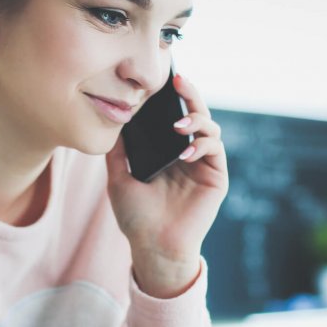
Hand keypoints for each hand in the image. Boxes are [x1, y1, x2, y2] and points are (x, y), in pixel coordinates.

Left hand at [105, 74, 228, 297]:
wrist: (153, 246)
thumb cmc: (136, 218)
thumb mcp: (119, 178)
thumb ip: (117, 151)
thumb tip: (111, 120)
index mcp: (167, 153)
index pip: (173, 117)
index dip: (172, 98)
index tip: (163, 79)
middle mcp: (187, 154)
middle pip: (195, 115)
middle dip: (190, 95)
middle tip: (179, 81)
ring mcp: (203, 165)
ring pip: (210, 127)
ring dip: (197, 119)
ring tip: (179, 126)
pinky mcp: (216, 177)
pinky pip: (215, 150)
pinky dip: (203, 143)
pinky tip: (186, 151)